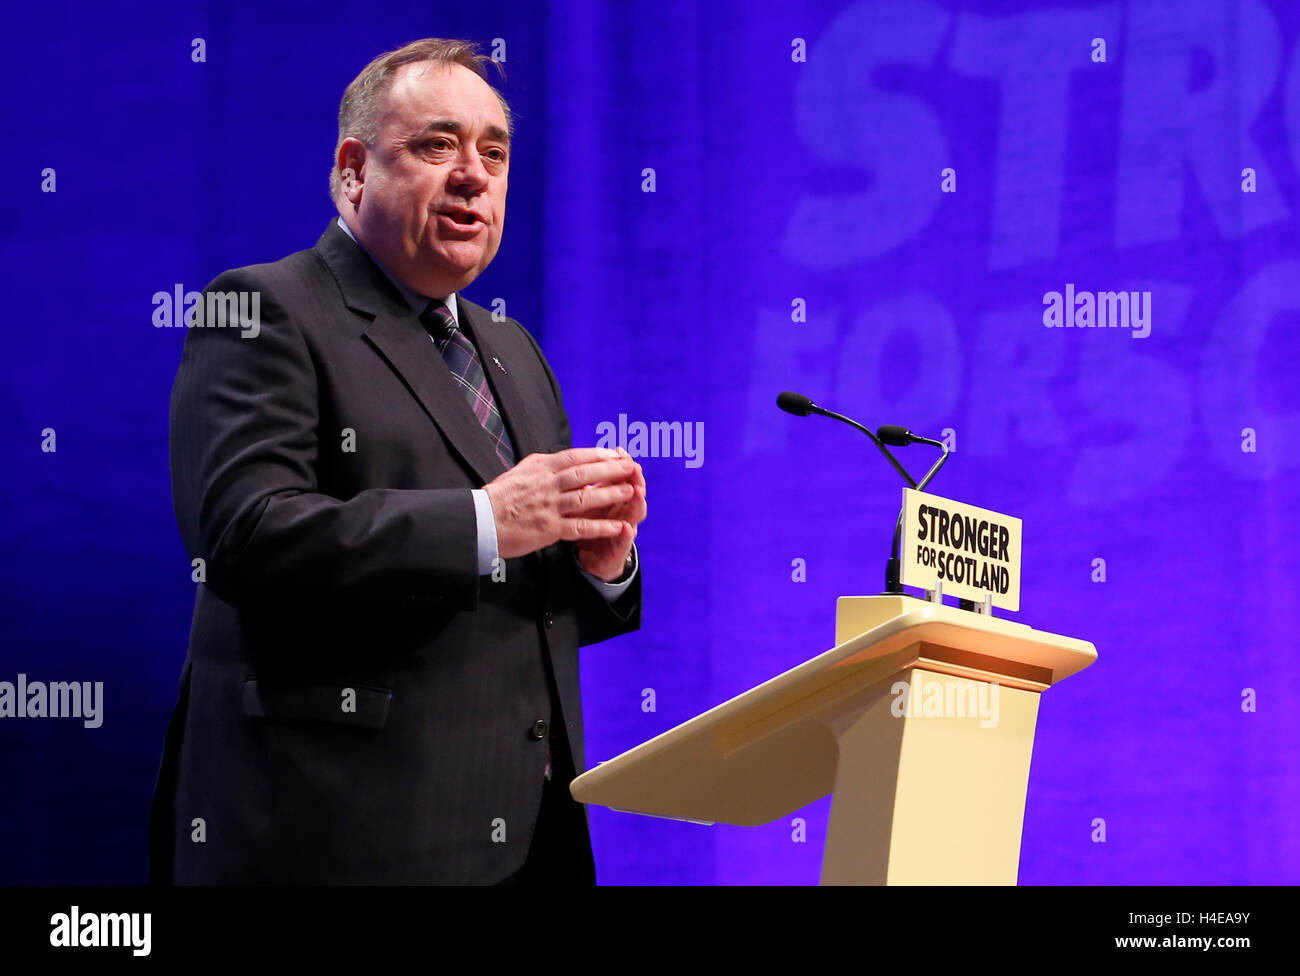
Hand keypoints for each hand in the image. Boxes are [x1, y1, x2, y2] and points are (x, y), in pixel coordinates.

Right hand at [483, 448, 637, 559]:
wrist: (480, 521)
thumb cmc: (498, 498)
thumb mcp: (519, 472)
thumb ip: (542, 465)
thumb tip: (561, 458)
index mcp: (540, 468)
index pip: (574, 457)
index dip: (598, 454)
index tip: (616, 453)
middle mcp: (547, 485)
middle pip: (585, 474)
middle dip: (611, 469)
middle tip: (632, 467)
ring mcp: (549, 507)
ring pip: (586, 498)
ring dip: (610, 494)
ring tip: (631, 491)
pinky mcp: (549, 529)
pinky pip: (580, 527)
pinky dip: (601, 527)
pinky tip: (618, 526)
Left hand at [574, 448, 645, 581]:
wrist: (593, 557)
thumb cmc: (590, 524)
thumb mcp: (585, 501)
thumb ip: (586, 483)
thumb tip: (578, 458)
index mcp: (615, 496)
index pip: (622, 476)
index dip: (622, 464)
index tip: (619, 451)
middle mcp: (624, 510)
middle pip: (634, 490)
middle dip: (635, 478)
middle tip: (634, 467)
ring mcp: (626, 528)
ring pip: (635, 512)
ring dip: (636, 502)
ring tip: (636, 492)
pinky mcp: (620, 547)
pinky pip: (624, 540)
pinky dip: (626, 533)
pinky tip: (625, 527)